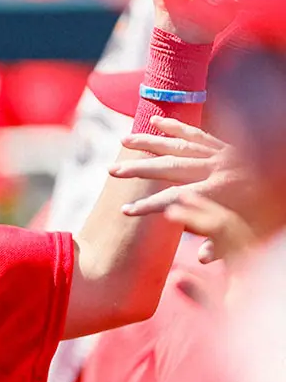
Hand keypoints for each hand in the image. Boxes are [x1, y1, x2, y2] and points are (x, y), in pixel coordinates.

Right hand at [110, 116, 250, 261]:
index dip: (148, 206)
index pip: (176, 199)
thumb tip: (202, 259)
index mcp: (223, 190)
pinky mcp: (229, 144)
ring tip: (124, 140)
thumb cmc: (272, 212)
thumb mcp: (253, 233)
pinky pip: (199, 133)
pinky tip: (158, 122)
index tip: (124, 212)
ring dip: (150, 142)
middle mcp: (219, 167)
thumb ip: (226, 245)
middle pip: (171, 166)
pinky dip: (177, 127)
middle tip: (112, 171)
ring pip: (180, 144)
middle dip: (139, 169)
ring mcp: (223, 152)